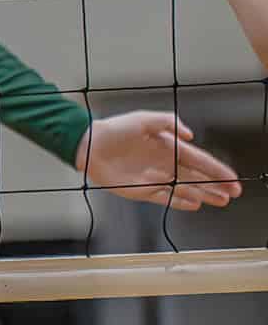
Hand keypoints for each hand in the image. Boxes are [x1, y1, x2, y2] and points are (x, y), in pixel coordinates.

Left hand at [78, 111, 238, 210]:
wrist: (91, 146)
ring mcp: (155, 178)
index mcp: (169, 146)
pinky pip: (166, 198)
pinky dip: (181, 202)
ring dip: (204, 195)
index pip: (199, 160)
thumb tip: (190, 135)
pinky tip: (196, 205)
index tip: (232, 178)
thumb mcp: (144, 119)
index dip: (216, 170)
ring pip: (186, 189)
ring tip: (221, 201)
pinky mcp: (143, 191)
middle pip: (197, 177)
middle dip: (216, 185)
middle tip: (234, 194)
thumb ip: (168, 123)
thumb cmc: (116, 130)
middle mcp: (165, 164)